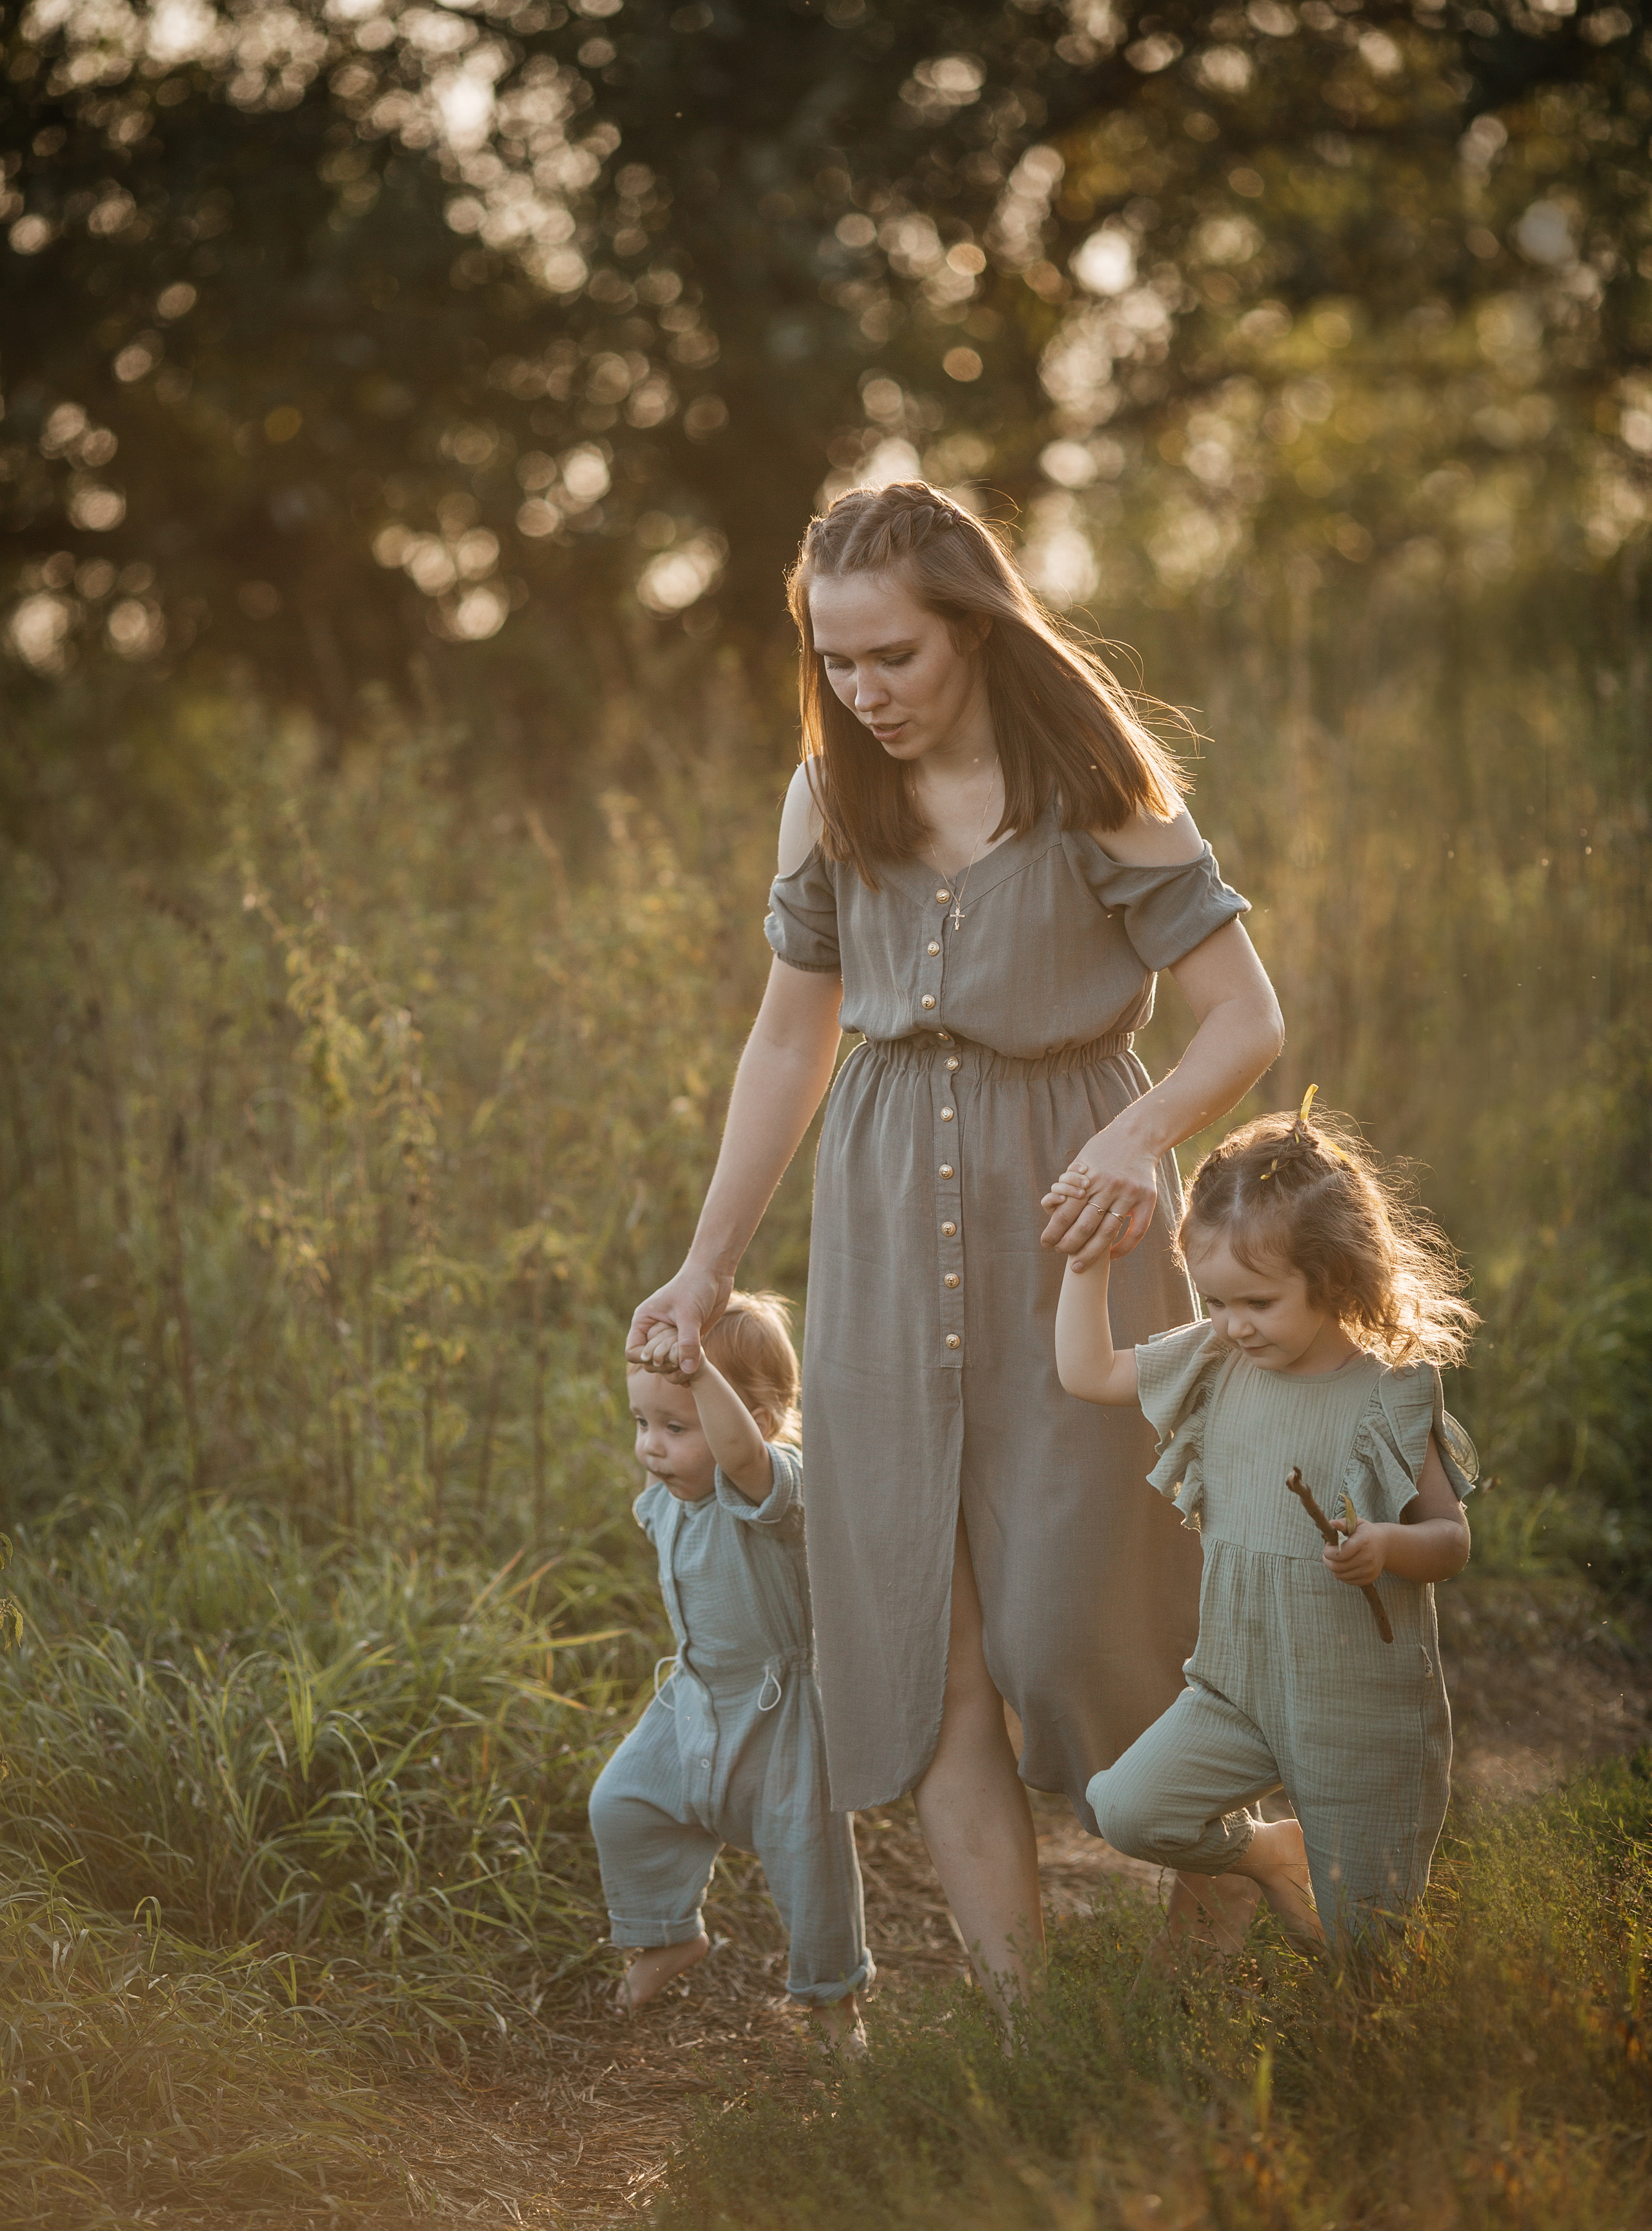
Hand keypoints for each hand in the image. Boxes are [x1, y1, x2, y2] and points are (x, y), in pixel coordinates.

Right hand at [626, 1259, 729, 1379]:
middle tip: (683, 1355)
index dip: (646, 1359)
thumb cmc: (695, 1286)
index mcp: (644, 1321)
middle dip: (665, 1365)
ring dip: (677, 1368)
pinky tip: (698, 1363)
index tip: (664, 1355)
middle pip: (649, 1363)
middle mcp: (654, 1331)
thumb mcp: (690, 1315)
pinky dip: (688, 1365)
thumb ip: (687, 1342)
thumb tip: (686, 1370)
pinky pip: (681, 1361)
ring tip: (692, 1359)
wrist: (713, 1273)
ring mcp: (670, 1336)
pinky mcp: (686, 1339)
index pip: (632, 1352)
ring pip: (666, 1364)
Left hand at [1039, 1123, 1160, 1268]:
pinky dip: (1123, 1248)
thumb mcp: (1081, 1161)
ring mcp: (1130, 1195)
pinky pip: (1136, 1232)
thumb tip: (1052, 1209)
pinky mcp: (1147, 1200)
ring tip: (1078, 1265)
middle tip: (1060, 1254)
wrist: (1138, 1135)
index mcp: (1089, 1178)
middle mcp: (1109, 1187)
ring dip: (1090, 1253)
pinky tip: (1111, 1256)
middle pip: (1085, 1226)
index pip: (1066, 1212)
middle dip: (1068, 1245)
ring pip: (1107, 1233)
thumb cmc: (1103, 1150)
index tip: (1046, 1243)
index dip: (1054, 1231)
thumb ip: (1069, 1185)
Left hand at [1323, 1517, 1388, 1587]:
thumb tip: (1332, 1523)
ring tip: (1337, 1558)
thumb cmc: (1365, 1532)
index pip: (1339, 1554)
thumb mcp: (1356, 1523)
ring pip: (1340, 1575)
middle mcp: (1367, 1558)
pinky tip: (1344, 1565)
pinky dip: (1342, 1574)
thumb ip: (1342, 1523)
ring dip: (1333, 1568)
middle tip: (1329, 1553)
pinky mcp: (1369, 1579)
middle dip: (1327, 1560)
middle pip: (1337, 1567)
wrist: (1385, 1545)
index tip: (1328, 1545)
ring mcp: (1369, 1570)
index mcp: (1363, 1542)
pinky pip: (1347, 1581)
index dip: (1328, 1551)